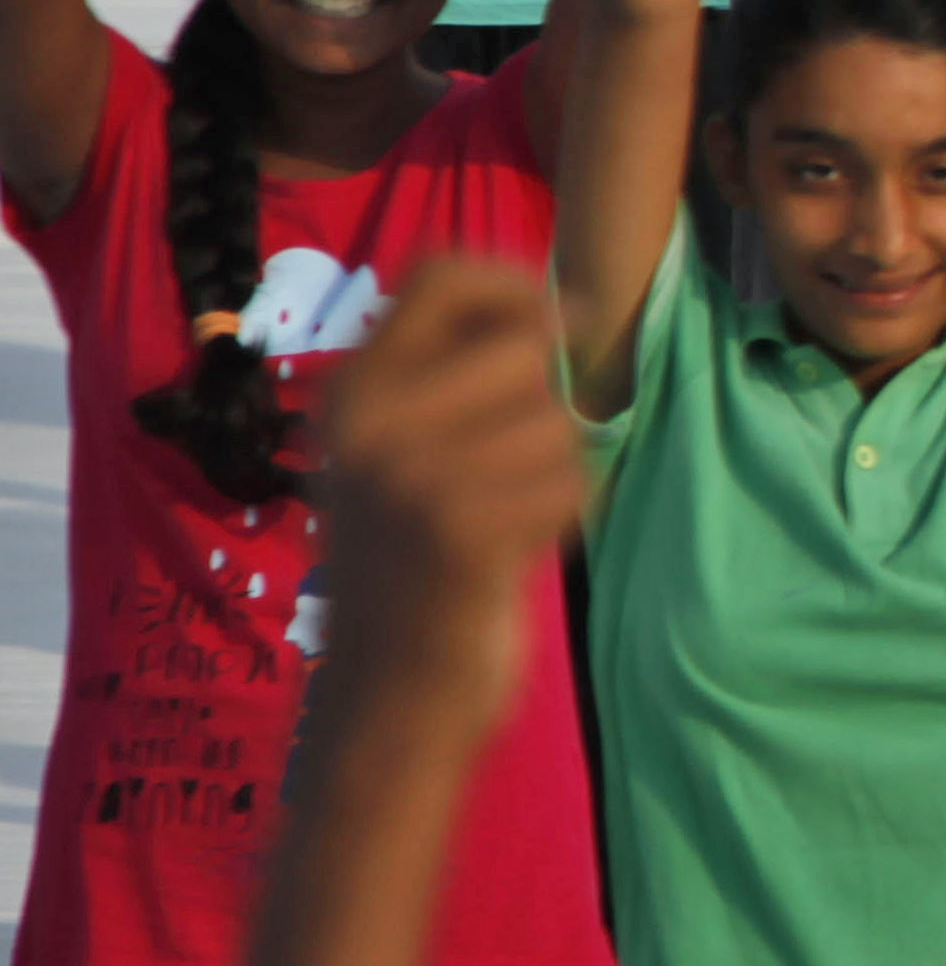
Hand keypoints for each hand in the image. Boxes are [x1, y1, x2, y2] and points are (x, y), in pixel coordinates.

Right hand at [299, 259, 581, 726]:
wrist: (391, 692)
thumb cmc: (418, 566)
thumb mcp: (403, 454)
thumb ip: (454, 379)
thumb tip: (559, 305)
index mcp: (352, 391)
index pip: (441, 273)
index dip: (516, 286)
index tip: (552, 325)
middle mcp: (368, 423)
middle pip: (522, 348)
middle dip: (544, 408)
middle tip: (506, 473)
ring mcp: (409, 475)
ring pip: (556, 421)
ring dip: (556, 473)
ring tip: (501, 522)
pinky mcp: (460, 528)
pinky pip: (573, 482)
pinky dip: (568, 517)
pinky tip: (517, 553)